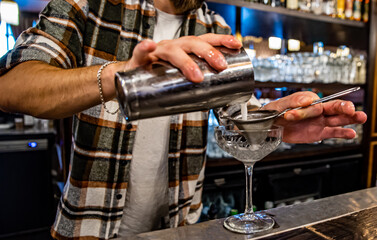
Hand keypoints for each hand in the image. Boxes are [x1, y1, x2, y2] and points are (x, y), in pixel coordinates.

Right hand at [124, 34, 241, 81]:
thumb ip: (195, 86)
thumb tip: (214, 101)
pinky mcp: (140, 58)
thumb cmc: (160, 75)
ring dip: (186, 61)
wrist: (132, 77)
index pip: (206, 40)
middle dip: (209, 53)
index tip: (235, 44)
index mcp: (186, 49)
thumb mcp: (181, 78)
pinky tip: (149, 46)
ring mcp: (158, 51)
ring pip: (173, 50)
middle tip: (220, 66)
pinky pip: (141, 51)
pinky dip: (145, 48)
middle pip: (193, 44)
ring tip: (196, 74)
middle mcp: (174, 47)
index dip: (221, 40)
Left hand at [262, 91, 366, 142]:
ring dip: (350, 118)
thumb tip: (306, 100)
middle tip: (351, 109)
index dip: (310, 109)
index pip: (316, 104)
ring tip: (361, 117)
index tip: (299, 112)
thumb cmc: (274, 111)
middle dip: (344, 107)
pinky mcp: (318, 133)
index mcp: (309, 101)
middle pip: (335, 107)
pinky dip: (343, 133)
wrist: (269, 126)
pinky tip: (352, 133)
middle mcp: (317, 111)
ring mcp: (319, 122)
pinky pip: (332, 132)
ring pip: (338, 119)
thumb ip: (293, 101)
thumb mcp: (280, 104)